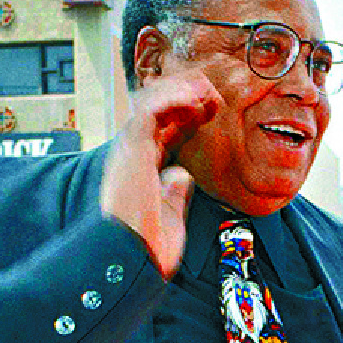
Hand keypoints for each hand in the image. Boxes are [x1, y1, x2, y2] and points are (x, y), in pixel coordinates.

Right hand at [101, 73, 219, 279]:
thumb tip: (182, 175)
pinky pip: (149, 110)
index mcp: (142, 169)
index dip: (187, 117)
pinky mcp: (132, 147)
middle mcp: (133, 155)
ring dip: (179, 91)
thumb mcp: (170, 216)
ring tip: (205, 87)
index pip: (163, 132)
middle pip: (157, 113)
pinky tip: (193, 97)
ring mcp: (131, 149)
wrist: (136, 255)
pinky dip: (171, 98)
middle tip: (211, 94)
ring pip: (151, 104)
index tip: (211, 110)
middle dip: (184, 98)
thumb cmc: (150, 244)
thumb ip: (175, 193)